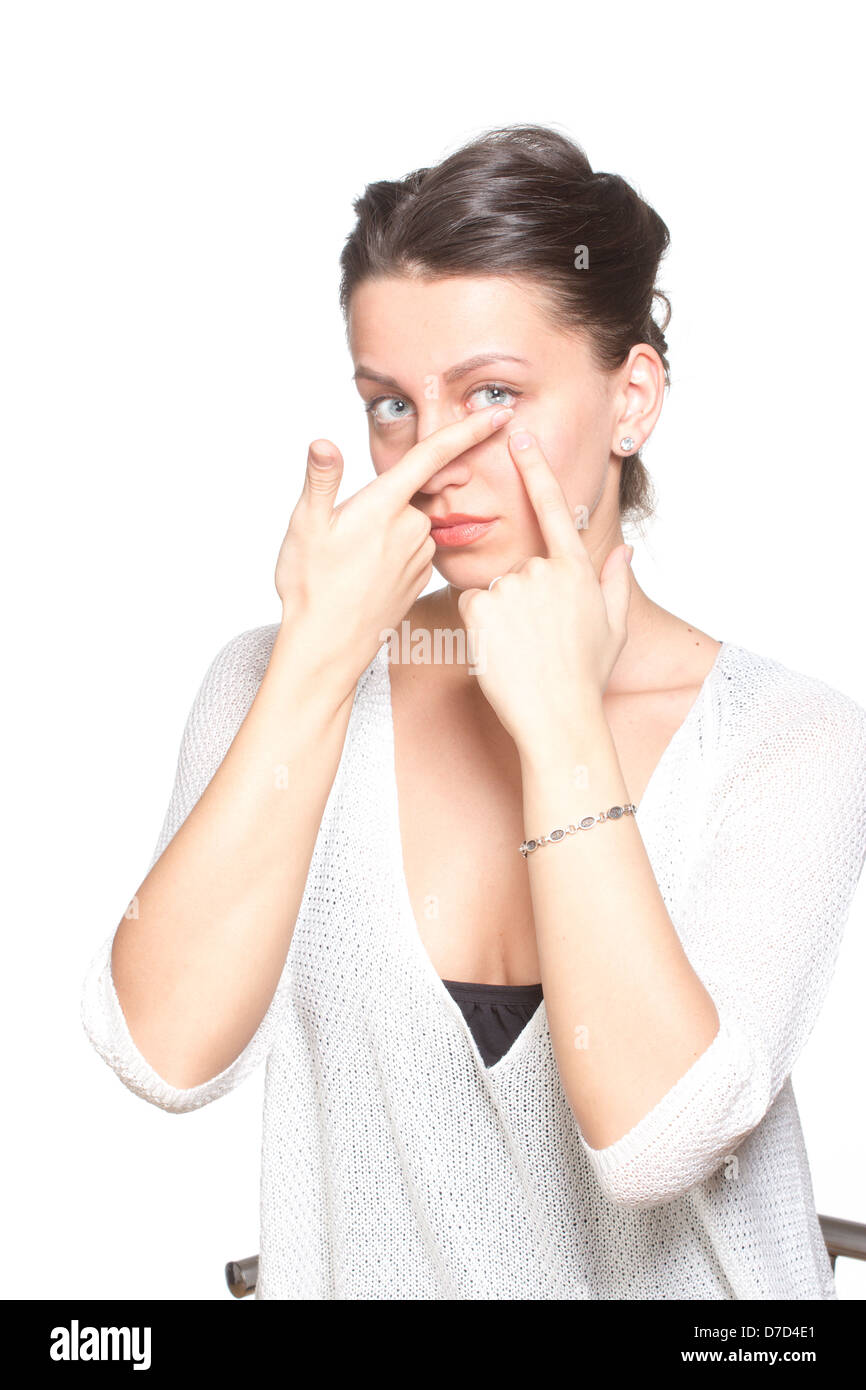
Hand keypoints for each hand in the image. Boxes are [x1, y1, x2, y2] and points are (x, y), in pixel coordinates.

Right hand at [274, 404, 514, 701]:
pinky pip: (412, 548)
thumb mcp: (304, 527)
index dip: (470, 430)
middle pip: (414, 490)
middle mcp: (412, 527)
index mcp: (386, 505)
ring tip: (351, 557)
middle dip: (391, 495)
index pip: (435, 455)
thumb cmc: (311, 587)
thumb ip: (320, 480)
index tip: (502, 412)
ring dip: (389, 526)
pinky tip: (366, 572)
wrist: (327, 649)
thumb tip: (323, 443)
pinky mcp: (421, 578)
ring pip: (411, 521)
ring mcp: (420, 555)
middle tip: (350, 530)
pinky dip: (394, 549)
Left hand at [456, 430, 632, 750]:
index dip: (535, 469)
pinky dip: (480, 628)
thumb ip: (616, 584)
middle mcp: (544, 571)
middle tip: (537, 641)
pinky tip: (499, 651)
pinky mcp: (481, 608)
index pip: (555, 507)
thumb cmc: (586, 678)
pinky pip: (472, 606)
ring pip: (493, 590)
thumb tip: (627, 552)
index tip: (519, 435)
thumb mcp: (612, 628)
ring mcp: (512, 587)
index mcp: (576, 570)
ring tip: (521, 651)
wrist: (558, 717)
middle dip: (520, 601)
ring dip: (501, 617)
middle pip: (518, 570)